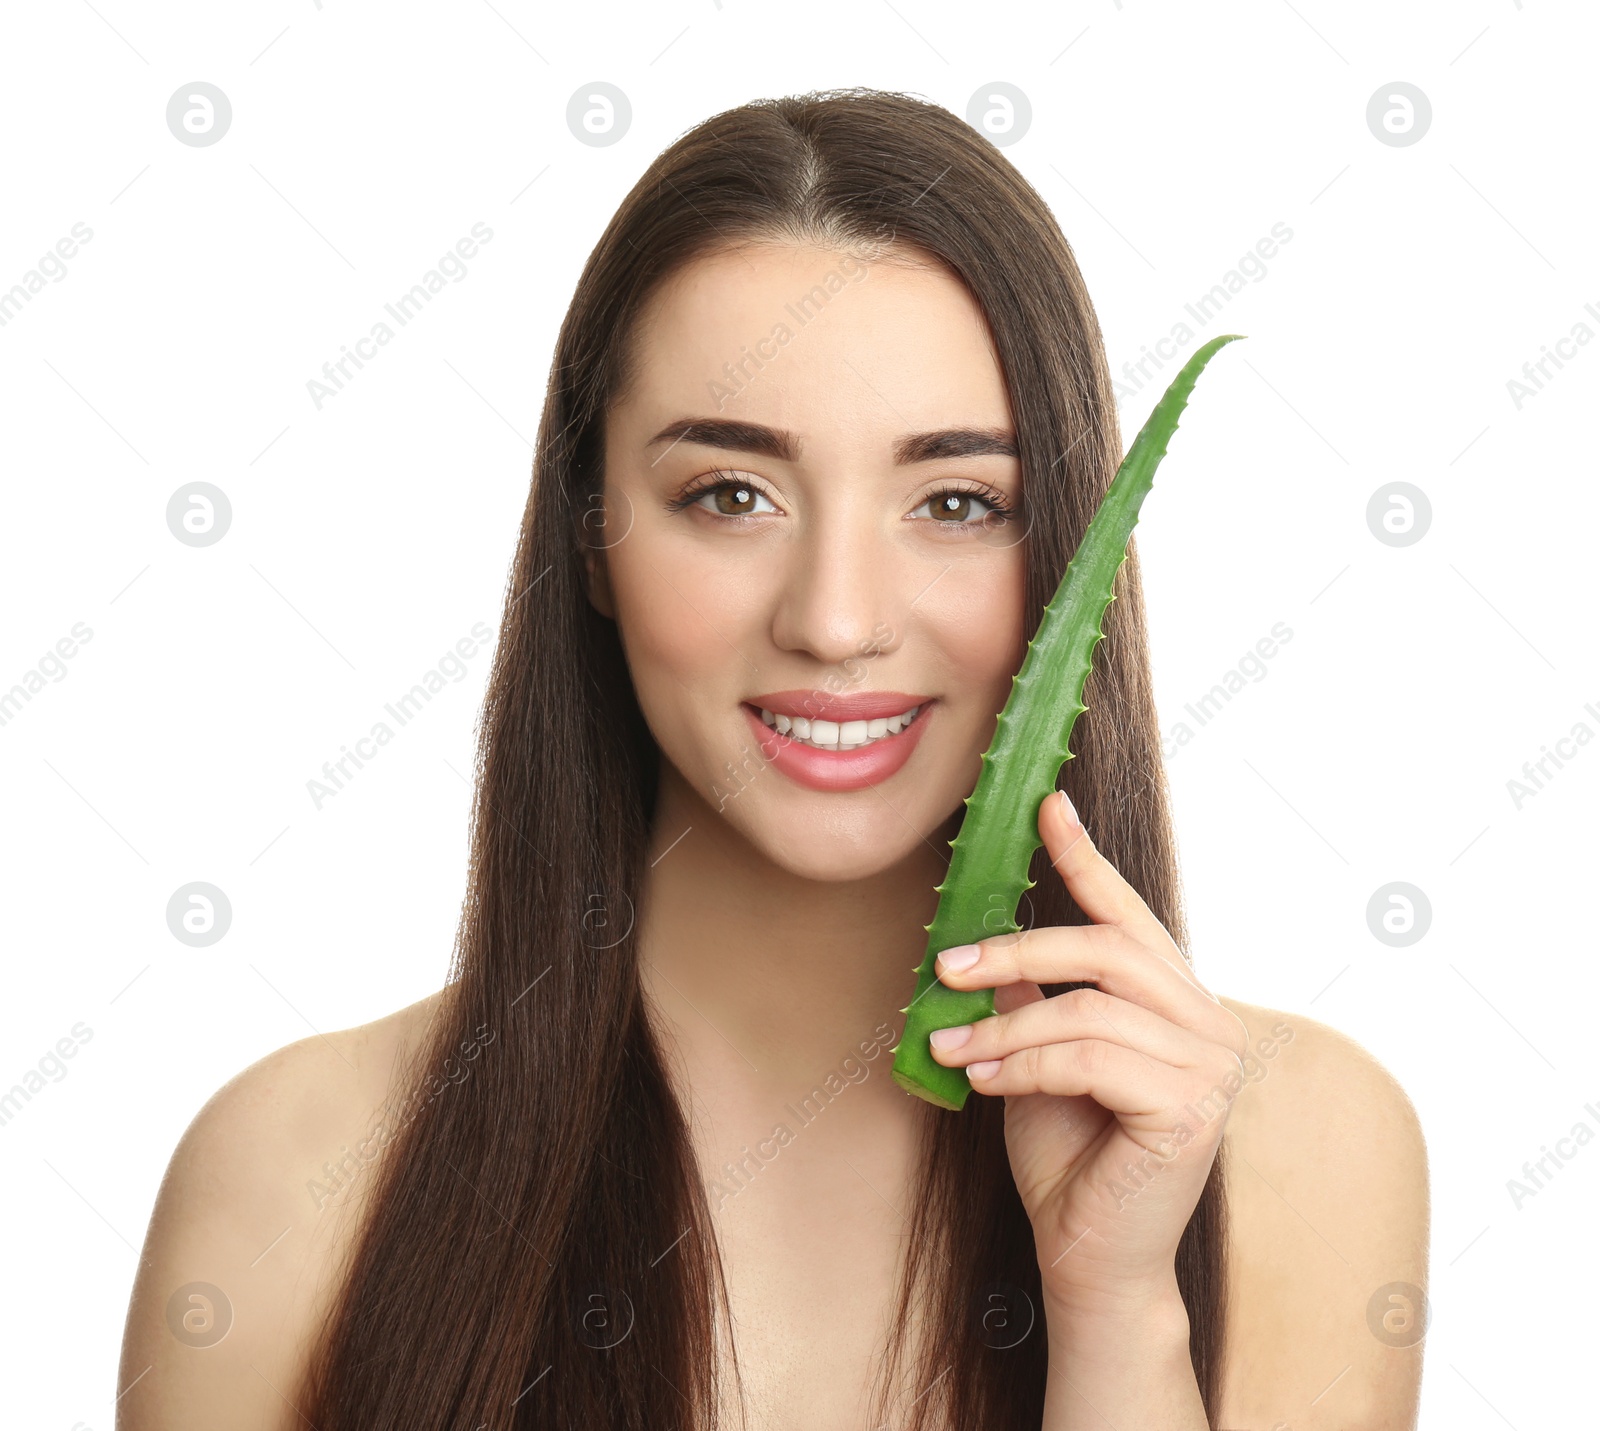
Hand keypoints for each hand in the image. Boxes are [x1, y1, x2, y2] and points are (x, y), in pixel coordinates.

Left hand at [928, 791, 1248, 1313]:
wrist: (1089, 1258)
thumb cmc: (1068, 1159)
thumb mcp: (1035, 1059)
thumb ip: (1028, 1000)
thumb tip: (983, 942)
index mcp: (1177, 1002)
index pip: (1129, 916)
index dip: (1085, 857)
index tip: (1046, 806)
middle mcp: (1209, 1023)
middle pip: (1104, 949)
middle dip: (1014, 951)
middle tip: (945, 965)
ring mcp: (1211, 1066)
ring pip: (1086, 1008)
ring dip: (1002, 1027)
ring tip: (948, 1049)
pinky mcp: (1191, 1108)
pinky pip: (1086, 1057)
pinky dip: (1021, 1064)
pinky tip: (983, 1082)